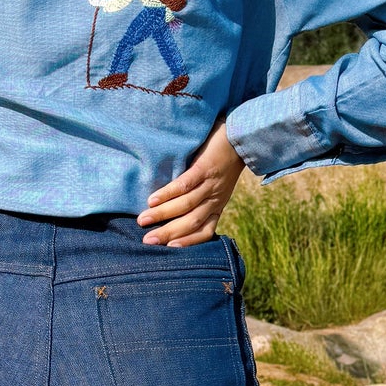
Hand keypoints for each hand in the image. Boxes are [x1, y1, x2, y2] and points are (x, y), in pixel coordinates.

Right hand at [137, 120, 245, 246]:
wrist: (241, 136)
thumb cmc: (224, 160)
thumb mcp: (218, 185)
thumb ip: (201, 198)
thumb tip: (173, 210)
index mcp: (218, 205)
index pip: (205, 231)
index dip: (187, 242)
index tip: (168, 249)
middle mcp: (215, 198)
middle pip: (191, 222)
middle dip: (168, 234)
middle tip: (147, 241)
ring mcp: (211, 184)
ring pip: (186, 206)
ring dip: (163, 215)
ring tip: (143, 220)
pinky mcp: (205, 168)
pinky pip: (185, 185)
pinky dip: (168, 194)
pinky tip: (152, 200)